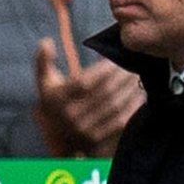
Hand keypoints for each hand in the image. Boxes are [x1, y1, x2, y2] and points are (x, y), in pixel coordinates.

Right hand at [35, 38, 143, 156]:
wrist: (60, 142)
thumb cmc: (55, 106)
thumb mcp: (45, 84)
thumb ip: (43, 61)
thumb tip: (46, 42)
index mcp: (58, 99)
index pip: (85, 81)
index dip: (103, 69)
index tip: (115, 59)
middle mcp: (71, 116)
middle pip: (103, 92)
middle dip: (121, 77)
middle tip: (133, 65)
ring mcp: (85, 130)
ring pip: (114, 105)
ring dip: (130, 89)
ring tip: (138, 77)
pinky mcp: (99, 140)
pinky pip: (120, 121)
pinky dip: (132, 107)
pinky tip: (139, 95)